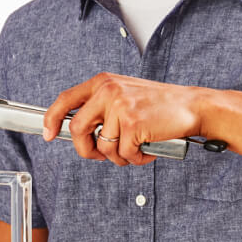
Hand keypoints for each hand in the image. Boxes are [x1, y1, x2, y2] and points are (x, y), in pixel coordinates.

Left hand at [43, 73, 210, 165]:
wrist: (193, 106)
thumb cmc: (160, 105)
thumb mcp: (125, 94)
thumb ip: (101, 107)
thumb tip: (77, 132)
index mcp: (103, 82)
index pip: (66, 99)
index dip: (52, 118)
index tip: (48, 133)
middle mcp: (108, 91)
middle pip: (77, 129)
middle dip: (86, 150)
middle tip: (101, 156)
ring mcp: (120, 107)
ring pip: (102, 147)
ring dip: (119, 156)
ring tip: (136, 148)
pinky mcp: (133, 124)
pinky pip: (123, 154)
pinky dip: (136, 159)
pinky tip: (148, 149)